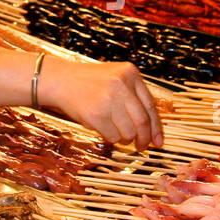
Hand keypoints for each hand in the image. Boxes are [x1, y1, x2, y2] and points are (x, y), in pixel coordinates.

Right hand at [38, 57, 163, 151]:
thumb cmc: (89, 82)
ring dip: (126, 139)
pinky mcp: (96, 114)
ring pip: (129, 132)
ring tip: (119, 134)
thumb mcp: (116, 78)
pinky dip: (111, 138)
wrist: (60, 80)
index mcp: (131, 73)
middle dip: (144, 139)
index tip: (159, 141)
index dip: (156, 127)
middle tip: (142, 146)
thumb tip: (152, 128)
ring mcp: (109, 99)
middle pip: (142, 121)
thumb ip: (133, 96)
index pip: (151, 106)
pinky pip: (113, 136)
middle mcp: (122, 84)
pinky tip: (105, 130)